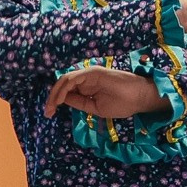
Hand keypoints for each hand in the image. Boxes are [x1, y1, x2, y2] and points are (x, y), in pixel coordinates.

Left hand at [43, 67, 166, 120]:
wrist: (140, 99)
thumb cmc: (122, 104)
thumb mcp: (95, 108)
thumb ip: (79, 102)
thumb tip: (63, 100)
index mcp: (86, 87)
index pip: (66, 91)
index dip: (55, 101)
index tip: (49, 113)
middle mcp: (86, 79)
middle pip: (62, 85)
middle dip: (52, 98)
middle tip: (47, 112)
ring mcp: (89, 74)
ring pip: (65, 80)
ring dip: (55, 94)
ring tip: (51, 107)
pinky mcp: (92, 72)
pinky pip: (73, 79)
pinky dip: (64, 88)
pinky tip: (61, 100)